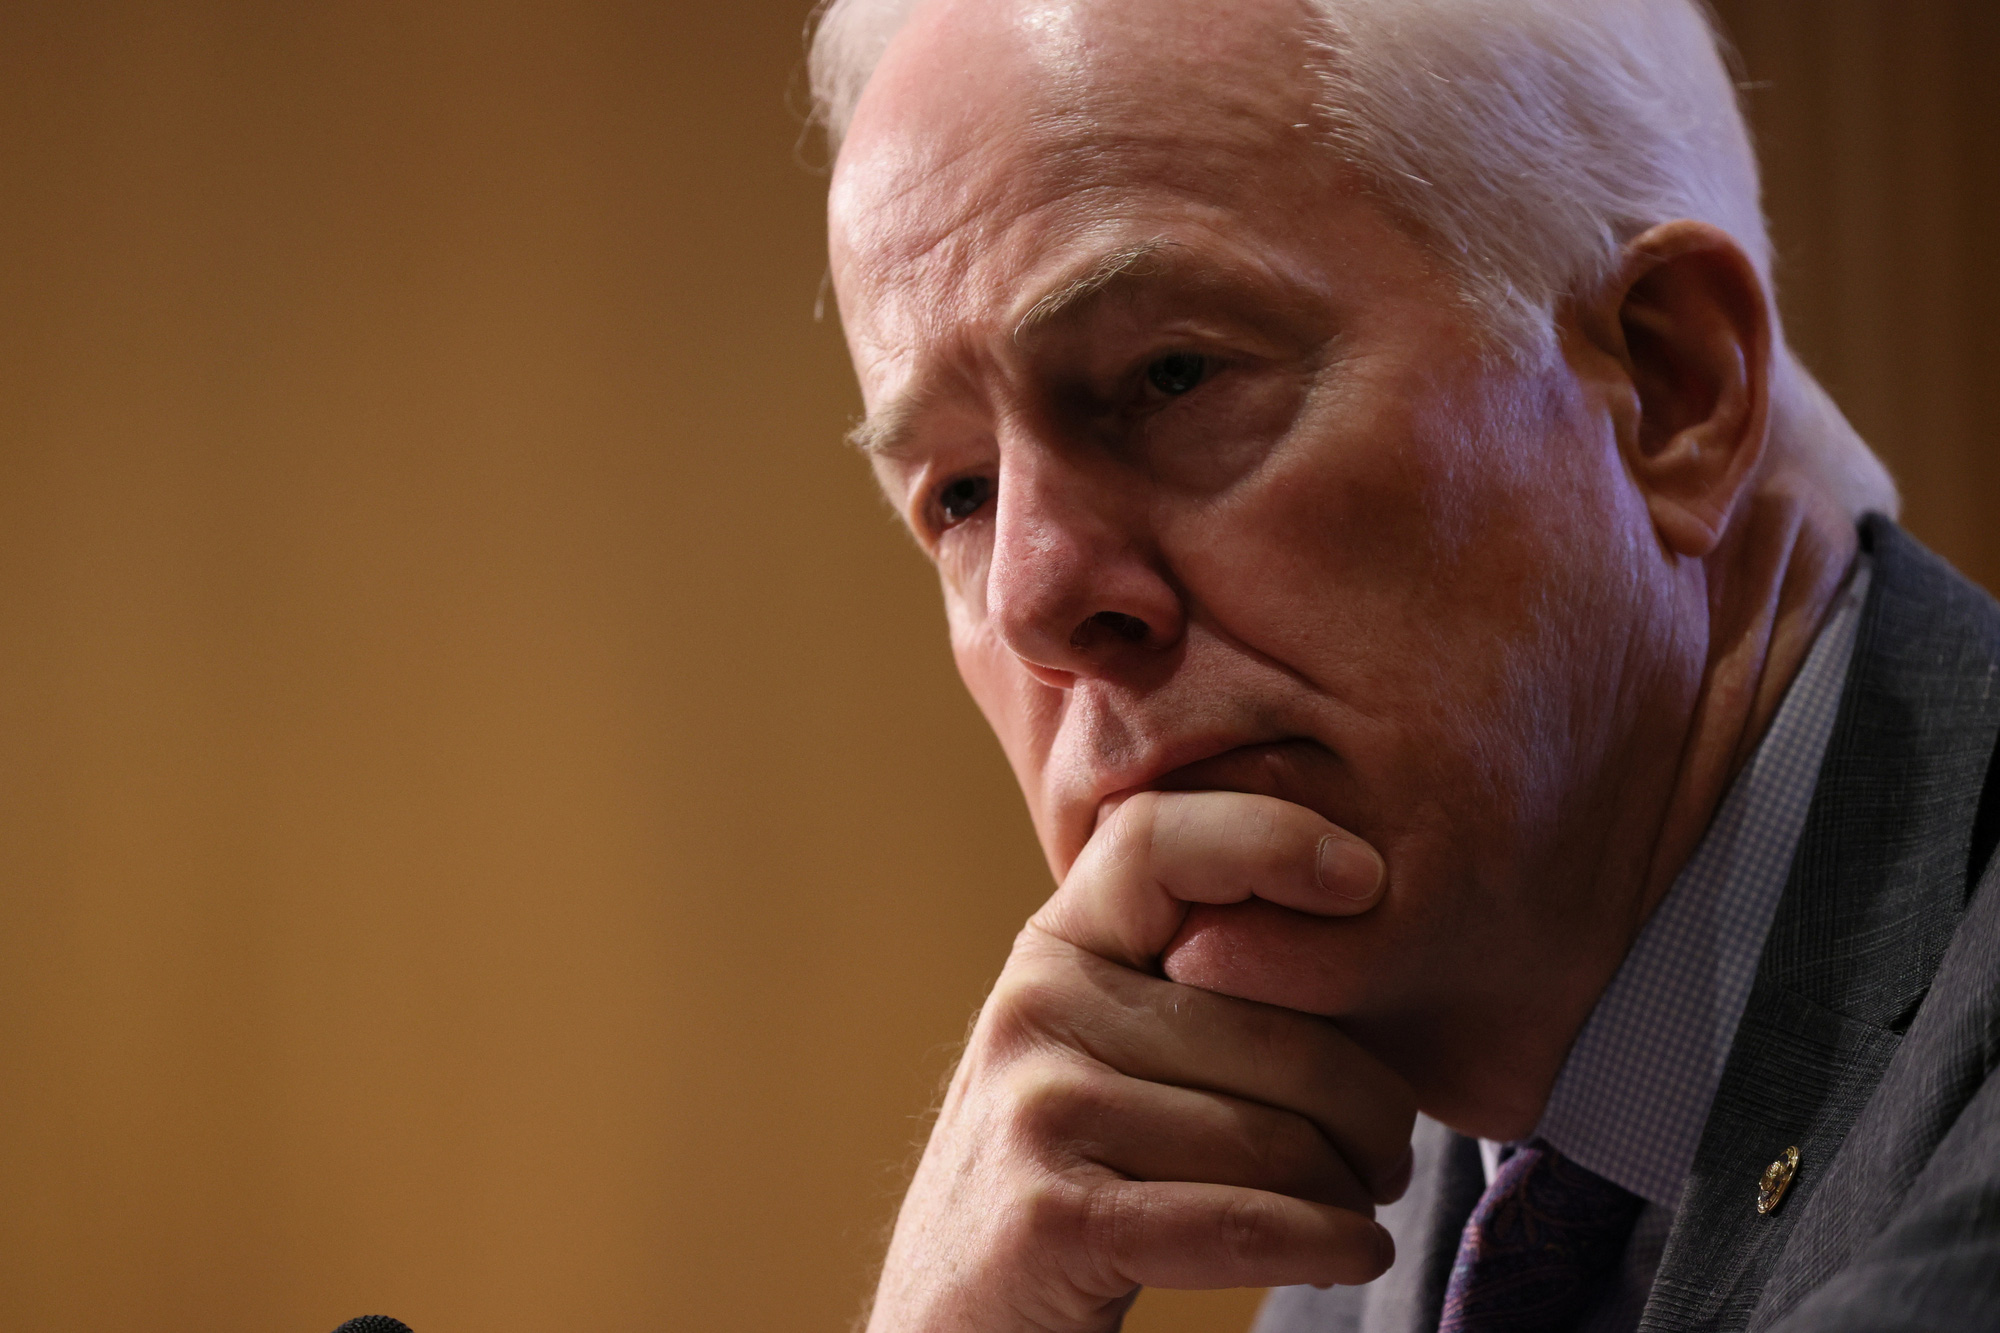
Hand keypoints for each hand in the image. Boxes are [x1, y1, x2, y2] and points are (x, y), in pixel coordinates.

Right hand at [864, 790, 1416, 1332]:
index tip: (1366, 880)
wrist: (947, 1315)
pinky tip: (1353, 1250)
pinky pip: (1241, 1220)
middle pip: (1275, 1030)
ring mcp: (1036, 1108)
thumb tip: (1357, 915)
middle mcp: (1034, 1006)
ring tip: (1361, 1206)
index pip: (1158, 838)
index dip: (1269, 837)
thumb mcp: (1092, 1049)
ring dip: (1353, 1191)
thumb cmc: (1063, 1176)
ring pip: (1276, 1137)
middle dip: (1371, 1106)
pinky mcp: (1050, 1216)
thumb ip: (1179, 985)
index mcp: (1053, 947)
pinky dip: (1326, 1243)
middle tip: (1389, 1149)